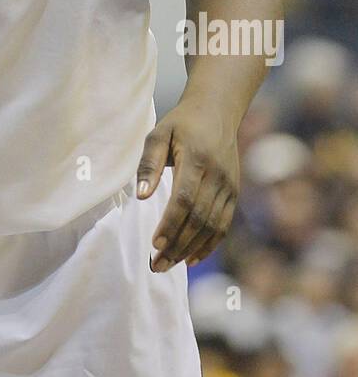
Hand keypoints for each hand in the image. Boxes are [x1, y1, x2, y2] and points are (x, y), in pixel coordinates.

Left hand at [136, 102, 239, 271]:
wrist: (217, 111)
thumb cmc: (180, 123)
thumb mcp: (158, 133)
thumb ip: (148, 163)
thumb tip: (141, 195)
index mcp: (197, 159)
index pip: (184, 199)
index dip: (170, 224)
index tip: (154, 244)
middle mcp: (217, 175)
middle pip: (198, 219)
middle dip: (177, 244)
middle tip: (157, 265)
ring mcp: (229, 186)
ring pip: (212, 226)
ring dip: (190, 249)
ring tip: (168, 264)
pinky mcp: (234, 193)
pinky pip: (223, 225)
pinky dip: (209, 245)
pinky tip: (190, 258)